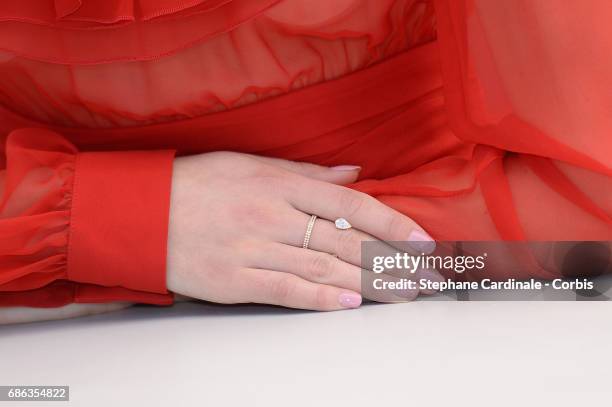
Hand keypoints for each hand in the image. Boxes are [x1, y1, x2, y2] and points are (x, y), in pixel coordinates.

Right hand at [166, 152, 440, 310]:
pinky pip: (287, 292)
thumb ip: (305, 171)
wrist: (143, 214)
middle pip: (345, 243)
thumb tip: (352, 173)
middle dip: (392, 260)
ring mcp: (253, 252)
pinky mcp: (235, 282)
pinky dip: (322, 299)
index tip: (421, 240)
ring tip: (402, 293)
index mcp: (278, 184)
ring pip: (323, 271)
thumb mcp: (249, 162)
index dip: (391, 223)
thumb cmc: (198, 184)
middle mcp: (271, 217)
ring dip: (368, 284)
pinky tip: (351, 303)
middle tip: (425, 275)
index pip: (350, 204)